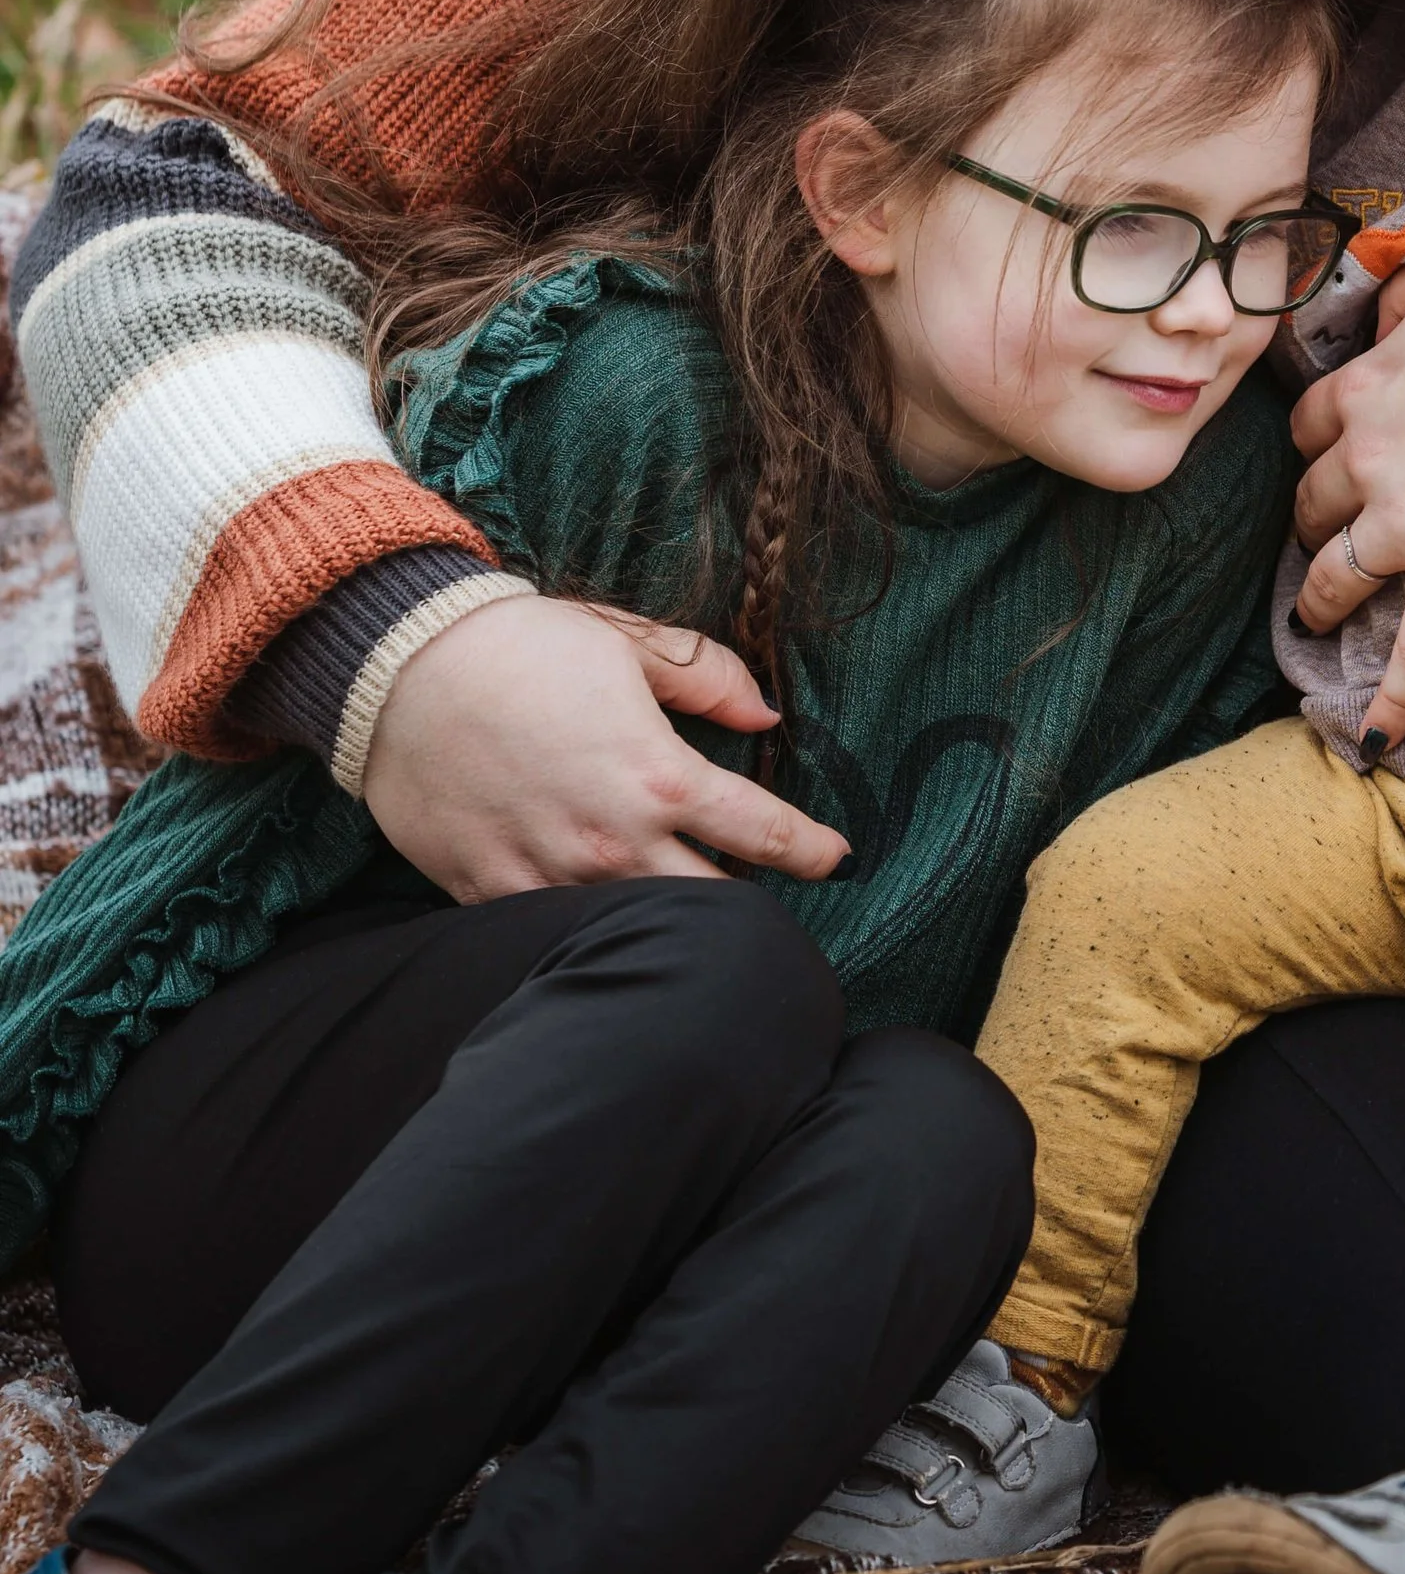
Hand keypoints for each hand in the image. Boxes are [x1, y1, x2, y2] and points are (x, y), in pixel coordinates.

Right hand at [361, 593, 847, 900]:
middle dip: (749, 906)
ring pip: (637, 927)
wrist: (399, 668)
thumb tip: (765, 720)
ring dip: (671, 920)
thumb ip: (712, 681)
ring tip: (690, 910)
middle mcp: (612, 840)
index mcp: (658, 776)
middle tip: (762, 894)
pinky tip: (603, 913)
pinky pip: (557, 931)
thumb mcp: (632, 642)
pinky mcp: (492, 892)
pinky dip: (588, 925)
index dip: (812, 851)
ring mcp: (550, 874)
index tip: (836, 858)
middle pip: (713, 906)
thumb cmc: (522, 645)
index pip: (764, 834)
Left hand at [1288, 252, 1404, 750]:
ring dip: (1317, 602)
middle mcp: (1369, 462)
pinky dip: (1390, 702)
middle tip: (1322, 539)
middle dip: (1313, 524)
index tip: (1328, 460)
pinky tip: (1368, 743)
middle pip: (1312, 506)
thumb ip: (1404, 291)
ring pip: (1334, 578)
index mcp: (1364, 392)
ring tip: (1311, 621)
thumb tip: (1377, 311)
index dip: (1316, 448)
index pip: (1307, 429)